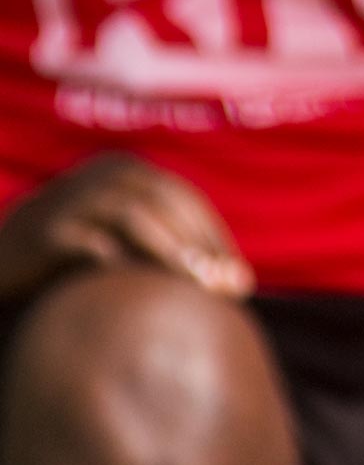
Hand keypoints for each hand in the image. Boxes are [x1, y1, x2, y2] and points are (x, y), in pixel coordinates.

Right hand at [0, 155, 251, 301]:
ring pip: (135, 217)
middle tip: (226, 288)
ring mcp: (69, 199)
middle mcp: (98, 176)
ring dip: (174, 253)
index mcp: (123, 171)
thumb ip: (170, 242)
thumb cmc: (75, 256)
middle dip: (202, 245)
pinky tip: (146, 293)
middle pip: (167, 203)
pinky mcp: (44, 231)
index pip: (184, 200)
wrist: (1, 262)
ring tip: (199, 289)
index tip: (239, 279)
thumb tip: (239, 279)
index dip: (215, 238)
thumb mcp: (124, 237)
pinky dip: (124, 265)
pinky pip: (91, 245)